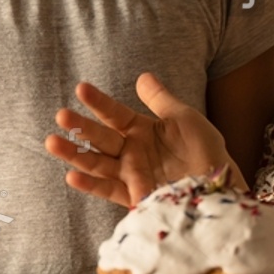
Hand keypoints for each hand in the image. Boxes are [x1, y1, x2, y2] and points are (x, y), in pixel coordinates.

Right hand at [45, 72, 239, 206]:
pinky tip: (72, 176)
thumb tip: (142, 76)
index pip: (114, 113)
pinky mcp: (135, 196)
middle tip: (61, 115)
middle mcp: (131, 152)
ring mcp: (131, 174)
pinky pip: (109, 190)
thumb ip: (160, 100)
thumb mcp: (184, 118)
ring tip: (52, 142)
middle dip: (80, 127)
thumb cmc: (206, 150)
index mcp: (140, 131)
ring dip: (75, 154)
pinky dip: (90, 184)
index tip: (81, 88)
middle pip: (100, 138)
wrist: (220, 185)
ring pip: (97, 163)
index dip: (98, 102)